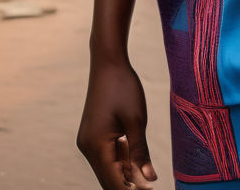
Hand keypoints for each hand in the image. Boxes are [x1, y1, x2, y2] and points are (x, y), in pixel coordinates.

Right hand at [77, 60, 156, 189]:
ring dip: (126, 174)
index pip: (114, 182)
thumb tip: (150, 180)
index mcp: (96, 145)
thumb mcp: (136, 120)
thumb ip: (140, 152)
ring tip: (147, 179)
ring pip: (108, 168)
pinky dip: (121, 161)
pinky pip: (107, 156)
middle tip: (151, 187)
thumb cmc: (124, 88)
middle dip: (129, 186)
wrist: (108, 62)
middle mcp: (88, 146)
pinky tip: (136, 162)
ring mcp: (88, 140)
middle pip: (109, 179)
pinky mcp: (93, 134)